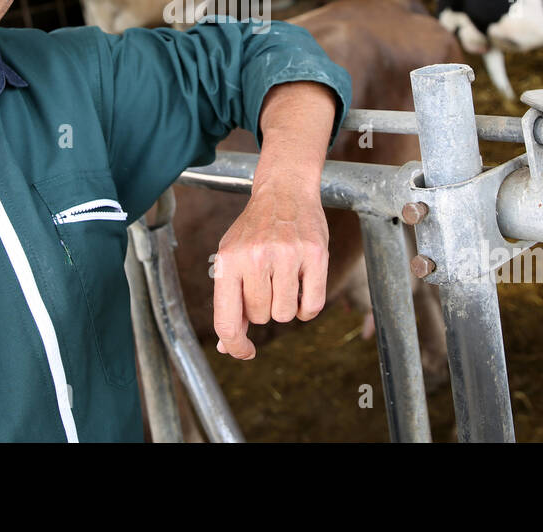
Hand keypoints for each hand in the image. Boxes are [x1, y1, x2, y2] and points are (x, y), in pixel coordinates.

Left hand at [211, 181, 328, 359]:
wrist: (284, 190)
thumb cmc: (255, 230)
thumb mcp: (231, 258)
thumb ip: (229, 301)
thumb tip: (226, 346)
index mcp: (229, 261)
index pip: (227, 322)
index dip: (235, 346)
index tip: (245, 352)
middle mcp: (256, 257)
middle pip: (261, 318)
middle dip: (264, 309)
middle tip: (267, 283)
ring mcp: (287, 255)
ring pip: (286, 314)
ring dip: (286, 306)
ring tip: (284, 282)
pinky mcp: (316, 254)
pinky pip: (312, 307)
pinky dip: (307, 308)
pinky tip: (302, 290)